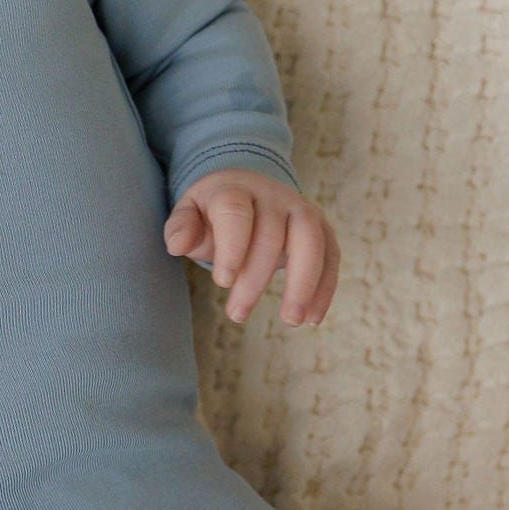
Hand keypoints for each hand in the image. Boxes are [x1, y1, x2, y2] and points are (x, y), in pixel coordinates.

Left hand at [162, 167, 338, 326]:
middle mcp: (273, 195)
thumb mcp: (189, 214)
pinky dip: (325, 288)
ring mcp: (302, 209)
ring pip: (311, 241)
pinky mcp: (322, 228)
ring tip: (292, 321)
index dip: (231, 247)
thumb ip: (181, 228)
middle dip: (256, 278)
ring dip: (304, 283)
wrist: (246, 191)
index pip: (236, 213)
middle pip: (272, 234)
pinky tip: (312, 318)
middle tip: (237, 314)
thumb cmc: (213, 213)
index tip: (223, 282)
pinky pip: (330, 256)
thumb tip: (178, 244)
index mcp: (235, 189)